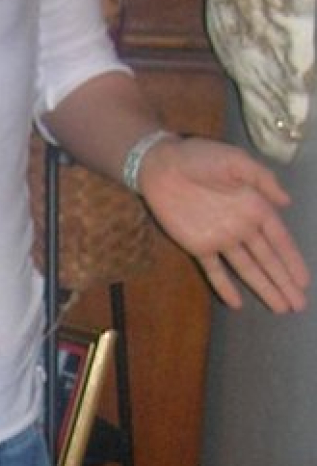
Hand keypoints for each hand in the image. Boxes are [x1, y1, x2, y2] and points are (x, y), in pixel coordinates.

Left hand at [137, 135, 308, 314]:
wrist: (162, 165)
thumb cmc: (202, 158)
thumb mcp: (237, 161)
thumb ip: (263, 180)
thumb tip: (287, 202)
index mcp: (255, 206)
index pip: (279, 240)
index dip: (291, 261)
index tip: (303, 282)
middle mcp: (242, 227)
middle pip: (267, 260)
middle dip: (283, 282)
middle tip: (299, 305)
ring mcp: (220, 239)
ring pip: (247, 269)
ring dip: (263, 288)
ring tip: (280, 308)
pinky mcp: (198, 246)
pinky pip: (214, 271)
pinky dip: (225, 287)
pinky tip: (237, 304)